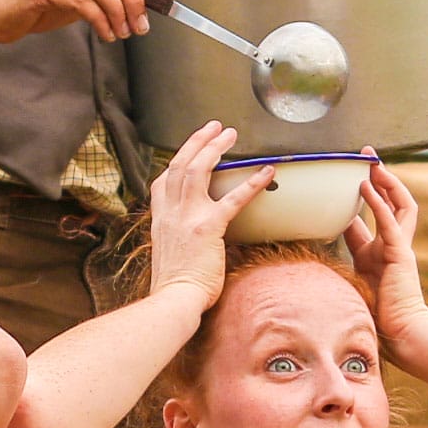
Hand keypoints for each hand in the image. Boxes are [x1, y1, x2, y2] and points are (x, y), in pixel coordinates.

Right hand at [145, 123, 269, 311]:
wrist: (174, 300)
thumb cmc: (175, 285)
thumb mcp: (168, 254)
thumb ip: (178, 237)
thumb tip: (192, 236)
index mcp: (160, 219)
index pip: (163, 180)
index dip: (176, 161)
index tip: (189, 150)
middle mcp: (170, 212)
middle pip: (180, 164)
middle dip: (197, 142)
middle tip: (215, 127)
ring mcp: (187, 217)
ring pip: (198, 170)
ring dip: (215, 148)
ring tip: (230, 134)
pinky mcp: (208, 228)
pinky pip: (233, 199)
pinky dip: (251, 183)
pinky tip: (266, 172)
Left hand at [341, 161, 427, 340]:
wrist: (400, 334)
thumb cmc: (376, 316)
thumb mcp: (352, 285)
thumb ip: (339, 270)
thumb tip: (310, 267)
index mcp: (380, 251)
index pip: (371, 216)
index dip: (360, 197)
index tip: (346, 180)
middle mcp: (393, 244)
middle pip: (393, 201)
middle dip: (381, 177)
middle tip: (366, 156)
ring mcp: (399, 247)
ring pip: (398, 204)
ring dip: (385, 181)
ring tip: (371, 162)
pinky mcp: (401, 253)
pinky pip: (389, 221)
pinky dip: (378, 201)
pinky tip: (366, 184)